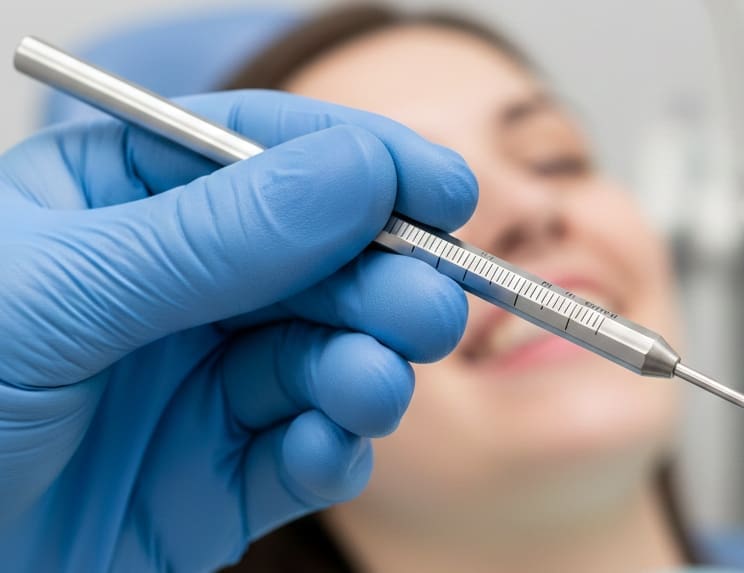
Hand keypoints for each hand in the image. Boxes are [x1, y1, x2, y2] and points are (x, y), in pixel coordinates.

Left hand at [0, 90, 475, 571]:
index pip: (261, 153)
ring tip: (369, 387)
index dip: (359, 163)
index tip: (441, 190)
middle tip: (427, 308)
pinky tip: (322, 452)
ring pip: (326, 355)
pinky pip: (304, 451)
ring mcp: (203, 383)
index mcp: (120, 203)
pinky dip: (331, 451)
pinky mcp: (220, 478)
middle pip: (316, 259)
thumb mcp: (54, 298)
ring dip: (365, 370)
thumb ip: (211, 237)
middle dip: (380, 281)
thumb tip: (355, 171)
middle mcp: (176, 286)